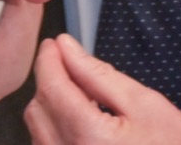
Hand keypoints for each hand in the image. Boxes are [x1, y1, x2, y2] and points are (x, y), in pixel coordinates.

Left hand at [26, 34, 180, 144]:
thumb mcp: (143, 102)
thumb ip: (98, 73)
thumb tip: (67, 48)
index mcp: (89, 137)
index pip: (51, 87)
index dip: (49, 59)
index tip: (54, 45)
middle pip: (37, 109)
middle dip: (51, 82)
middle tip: (72, 66)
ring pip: (38, 131)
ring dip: (53, 108)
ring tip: (85, 100)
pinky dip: (57, 132)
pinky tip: (83, 124)